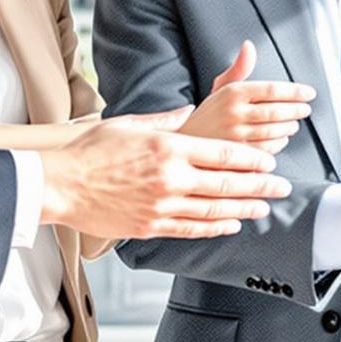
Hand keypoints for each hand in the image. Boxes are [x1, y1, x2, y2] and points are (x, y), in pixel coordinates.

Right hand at [41, 119, 288, 240]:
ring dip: (244, 209)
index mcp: (169, 147)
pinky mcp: (150, 226)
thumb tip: (188, 112)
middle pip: (229, 183)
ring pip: (215, 209)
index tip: (270, 163)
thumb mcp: (129, 124)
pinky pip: (192, 229)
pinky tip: (230, 225)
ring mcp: (162, 205)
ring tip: (263, 208)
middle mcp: (171, 177)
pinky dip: (215, 227)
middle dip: (261, 186)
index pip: (224, 154)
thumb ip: (165, 120)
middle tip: (282, 188)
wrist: (58, 184)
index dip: (253, 160)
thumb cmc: (89, 151)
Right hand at [179, 42, 312, 152]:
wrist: (187, 142)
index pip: (270, 90)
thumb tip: (249, 45)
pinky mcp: (238, 155)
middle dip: (296, 110)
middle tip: (305, 109)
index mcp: (232, 93)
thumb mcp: (220, 88)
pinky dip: (279, 143)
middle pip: (276, 112)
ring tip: (294, 123)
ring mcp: (235, 135)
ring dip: (290, 127)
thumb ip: (239, 68)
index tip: (309, 93)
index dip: (294, 91)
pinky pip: (268, 149)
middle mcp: (233, 113)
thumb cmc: (209, 114)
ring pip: (274, 131)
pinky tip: (281, 138)